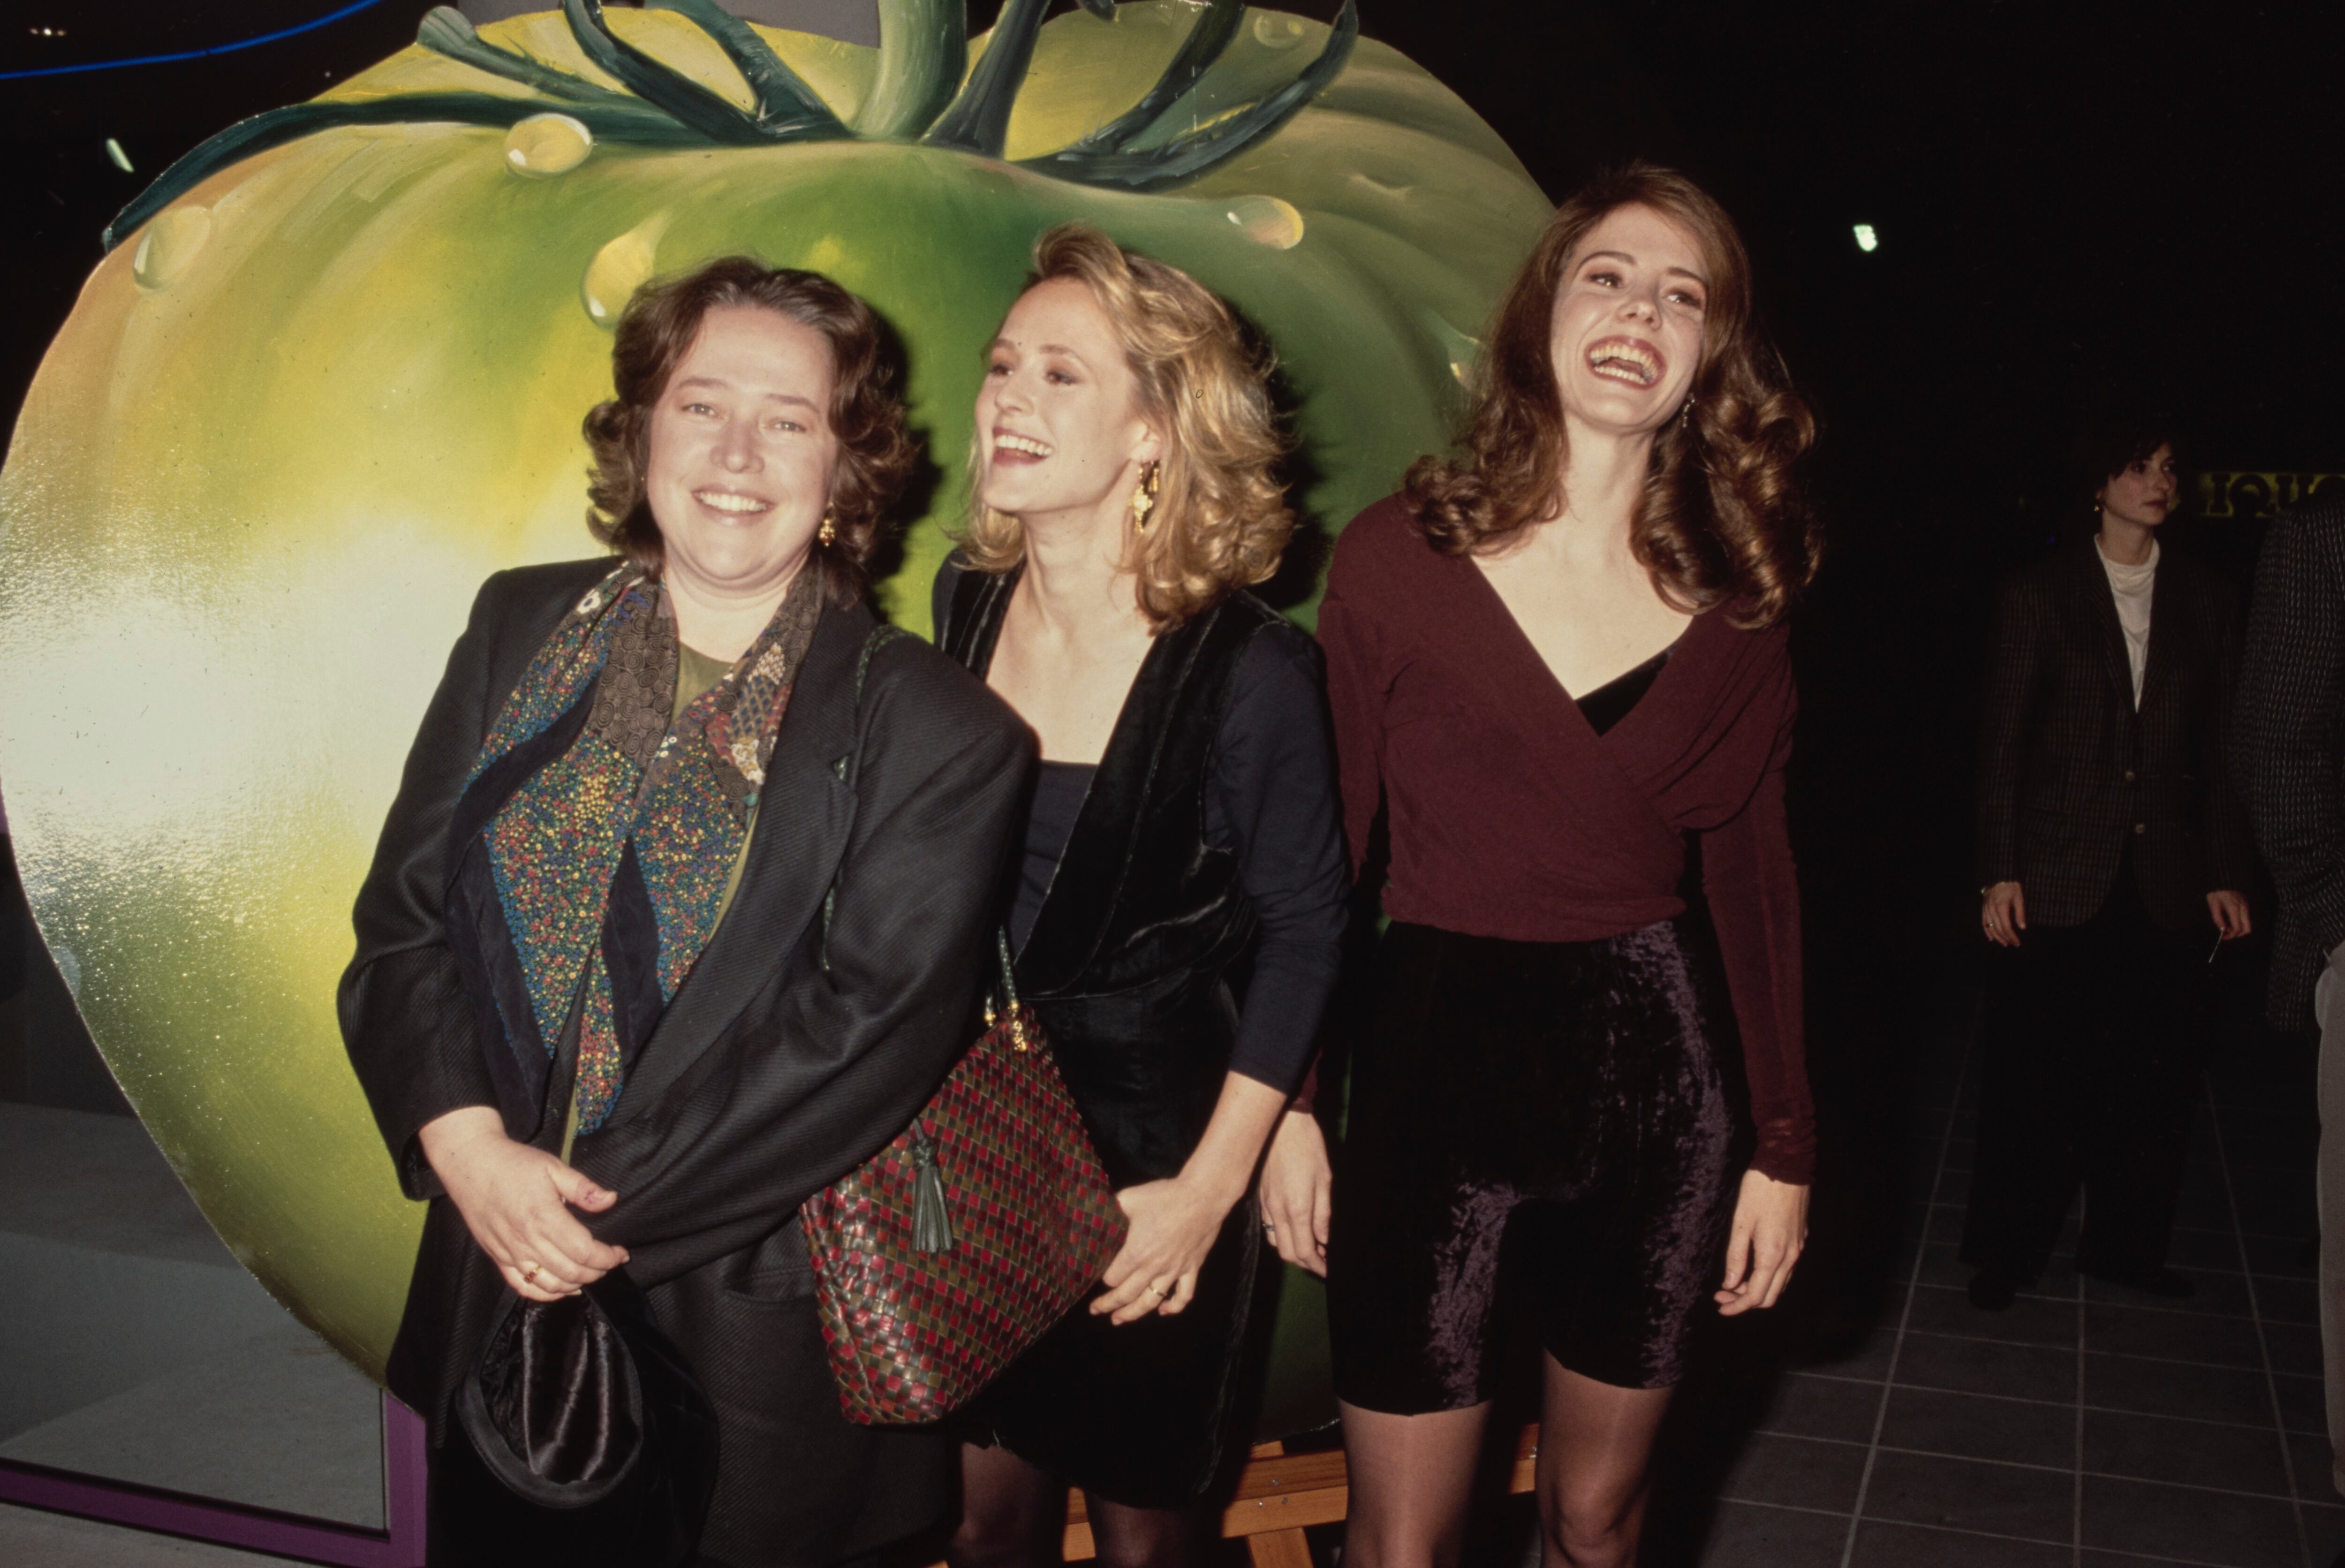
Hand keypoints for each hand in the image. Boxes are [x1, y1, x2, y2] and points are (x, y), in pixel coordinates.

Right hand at [417, 1106, 627, 1302]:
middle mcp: (526, 1240)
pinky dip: (545, 1294)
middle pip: (570, 1272)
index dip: (607, 1258)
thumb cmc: (514, 1163)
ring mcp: (509, 1252)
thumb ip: (583, 1188)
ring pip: (548, 1284)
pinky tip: (562, 1289)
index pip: (584, 1251)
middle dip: (596, 1272)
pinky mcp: (497, 1257)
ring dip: (575, 1285)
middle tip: (609, 1263)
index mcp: (544, 1217)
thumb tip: (611, 1200)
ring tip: (590, 1274)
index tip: (621, 1253)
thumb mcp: (553, 1167)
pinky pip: (522, 1285)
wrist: (471, 1164)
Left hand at [1092, 1175, 1232, 1324]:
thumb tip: (1096, 1212)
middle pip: (1126, 1294)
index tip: (1095, 1278)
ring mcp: (1174, 1270)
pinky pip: (1184, 1295)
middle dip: (1108, 1304)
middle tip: (1095, 1310)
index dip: (1102, 1280)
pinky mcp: (1192, 1268)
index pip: (1112, 1277)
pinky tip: (1163, 1311)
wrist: (1204, 1196)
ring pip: (1151, 1301)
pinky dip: (1173, 1307)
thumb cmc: (1166, 1196)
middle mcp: (1154, 1267)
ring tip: (1118, 1320)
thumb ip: (1112, 1209)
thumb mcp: (1130, 1198)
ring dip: (1132, 1314)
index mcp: (1136, 1252)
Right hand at [1257, 1110, 1331, 1276]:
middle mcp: (1278, 1212)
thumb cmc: (1308, 1147)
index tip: (1327, 1271)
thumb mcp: (1324, 1179)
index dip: (1316, 1266)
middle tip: (1321, 1262)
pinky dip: (1281, 1237)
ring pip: (1275, 1242)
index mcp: (1297, 1209)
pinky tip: (1294, 1230)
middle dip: (1304, 1263)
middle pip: (1287, 1253)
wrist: (1282, 1124)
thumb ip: (1323, 1214)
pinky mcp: (1260, 1198)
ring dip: (1292, 1251)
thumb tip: (1324, 1240)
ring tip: (1309, 1248)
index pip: (1304, 1251)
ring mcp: (1266, 1205)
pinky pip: (1268, 1227)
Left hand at [1715, 1168, 1806, 1314]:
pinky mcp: (1800, 1240)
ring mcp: (1798, 1249)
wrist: (1787, 1166)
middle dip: (1745, 1301)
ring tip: (1733, 1283)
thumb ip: (1736, 1256)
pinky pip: (1786, 1271)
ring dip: (1757, 1290)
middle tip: (1722, 1295)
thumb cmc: (1760, 1191)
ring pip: (1779, 1285)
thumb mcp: (1741, 1223)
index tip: (1720, 1307)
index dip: (1737, 1306)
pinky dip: (1769, 1278)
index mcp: (1773, 1255)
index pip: (1755, 1296)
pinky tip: (1752, 1269)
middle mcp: (1790, 1258)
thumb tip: (1730, 1284)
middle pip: (1770, 1297)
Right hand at [1982, 881, 2025, 947]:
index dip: (2012, 936)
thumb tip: (2022, 928)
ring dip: (1997, 937)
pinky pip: (1984, 922)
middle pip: (1998, 928)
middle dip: (2006, 938)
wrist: (1999, 876)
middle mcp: (1992, 910)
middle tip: (2013, 944)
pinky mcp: (1984, 908)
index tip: (2017, 943)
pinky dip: (1987, 931)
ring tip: (2004, 943)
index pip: (2006, 926)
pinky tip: (1991, 938)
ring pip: (1990, 927)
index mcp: (2001, 907)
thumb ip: (2020, 913)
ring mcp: (1986, 909)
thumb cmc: (2011, 886)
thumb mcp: (2019, 898)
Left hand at [2207, 889, 2251, 940]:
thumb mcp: (2213, 905)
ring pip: (2248, 924)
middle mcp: (2244, 908)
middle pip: (2247, 929)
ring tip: (2227, 926)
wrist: (2225, 878)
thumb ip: (2218, 918)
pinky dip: (2240, 922)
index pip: (2237, 928)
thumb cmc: (2217, 892)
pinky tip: (2230, 919)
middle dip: (2237, 934)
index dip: (2231, 935)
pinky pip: (2246, 918)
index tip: (2223, 937)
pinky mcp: (2247, 904)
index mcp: (2234, 908)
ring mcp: (2247, 906)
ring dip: (2239, 929)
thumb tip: (2223, 930)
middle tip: (2227, 934)